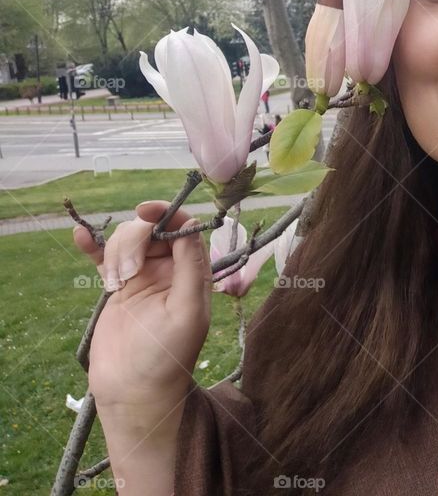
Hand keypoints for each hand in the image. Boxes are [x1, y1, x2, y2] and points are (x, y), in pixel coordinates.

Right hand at [72, 201, 211, 411]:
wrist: (134, 390)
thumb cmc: (167, 356)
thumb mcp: (187, 311)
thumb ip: (191, 267)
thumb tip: (190, 225)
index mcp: (193, 273)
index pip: (184, 230)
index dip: (167, 214)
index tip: (144, 211)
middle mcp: (170, 271)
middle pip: (152, 231)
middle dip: (136, 240)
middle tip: (127, 272)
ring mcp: (142, 278)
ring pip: (128, 242)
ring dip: (116, 253)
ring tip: (115, 284)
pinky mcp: (118, 288)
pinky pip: (105, 258)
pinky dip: (93, 246)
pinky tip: (80, 236)